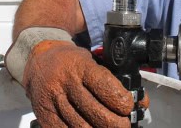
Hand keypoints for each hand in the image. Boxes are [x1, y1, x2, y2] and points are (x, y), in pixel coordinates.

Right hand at [23, 40, 137, 126]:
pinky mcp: (44, 114)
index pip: (104, 86)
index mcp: (80, 66)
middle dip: (115, 123)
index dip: (121, 100)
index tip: (129, 106)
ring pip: (81, 126)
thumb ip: (114, 80)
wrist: (38, 59)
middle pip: (95, 111)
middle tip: (123, 125)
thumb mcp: (92, 61)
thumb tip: (142, 102)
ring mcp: (53, 100)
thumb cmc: (71, 62)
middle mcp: (65, 82)